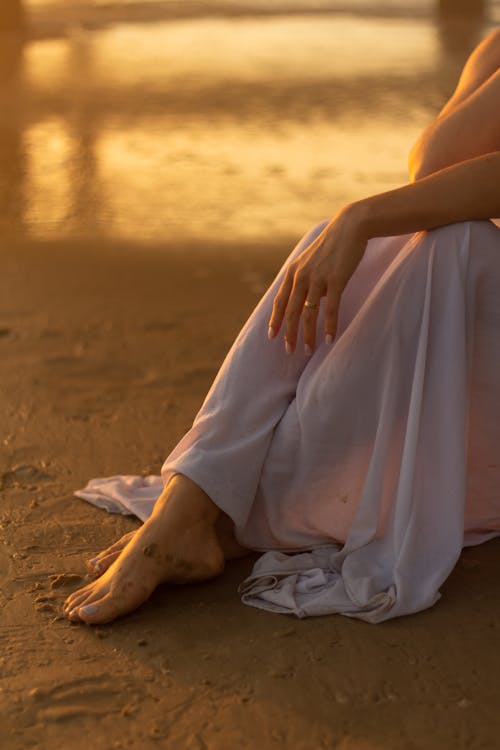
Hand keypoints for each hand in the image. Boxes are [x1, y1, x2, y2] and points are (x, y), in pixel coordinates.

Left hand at [268, 203, 368, 354]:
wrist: (350, 227)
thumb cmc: (332, 246)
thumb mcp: (310, 261)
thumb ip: (304, 279)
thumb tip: (306, 301)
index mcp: (293, 272)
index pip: (280, 302)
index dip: (275, 320)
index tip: (271, 337)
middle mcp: (301, 276)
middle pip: (291, 312)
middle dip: (289, 334)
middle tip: (289, 351)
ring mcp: (318, 278)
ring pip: (308, 313)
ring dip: (307, 334)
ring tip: (308, 350)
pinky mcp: (336, 280)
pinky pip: (330, 309)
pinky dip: (329, 326)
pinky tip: (329, 339)